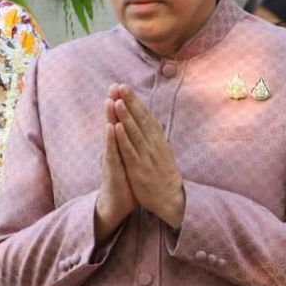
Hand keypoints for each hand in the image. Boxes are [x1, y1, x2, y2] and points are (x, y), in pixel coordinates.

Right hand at [94, 85, 139, 235]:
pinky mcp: (111, 170)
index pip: (121, 122)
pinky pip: (111, 153)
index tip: (124, 87)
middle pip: (114, 123)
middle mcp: (114, 149)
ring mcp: (111, 159)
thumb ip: (132, 144)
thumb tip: (137, 129)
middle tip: (114, 86)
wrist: (117, 205)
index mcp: (121, 146)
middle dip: (114, 105)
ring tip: (110, 101)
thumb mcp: (130, 159)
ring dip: (110, 118)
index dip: (123, 106)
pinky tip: (110, 128)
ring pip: (110, 135)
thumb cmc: (126, 181)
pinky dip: (111, 141)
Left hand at [113, 88, 186, 228]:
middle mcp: (153, 145)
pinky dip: (123, 138)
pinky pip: (129, 151)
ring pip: (134, 132)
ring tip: (116, 101)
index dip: (135, 101)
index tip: (125, 87)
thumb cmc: (164, 175)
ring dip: (125, 116)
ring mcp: (146, 156)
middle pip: (140, 119)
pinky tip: (116, 127)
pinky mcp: (139, 168)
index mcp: (158, 140)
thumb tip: (153, 120)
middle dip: (129, 102)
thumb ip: (156, 136)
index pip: (145, 116)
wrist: (169, 198)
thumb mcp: (163, 152)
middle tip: (120, 86)